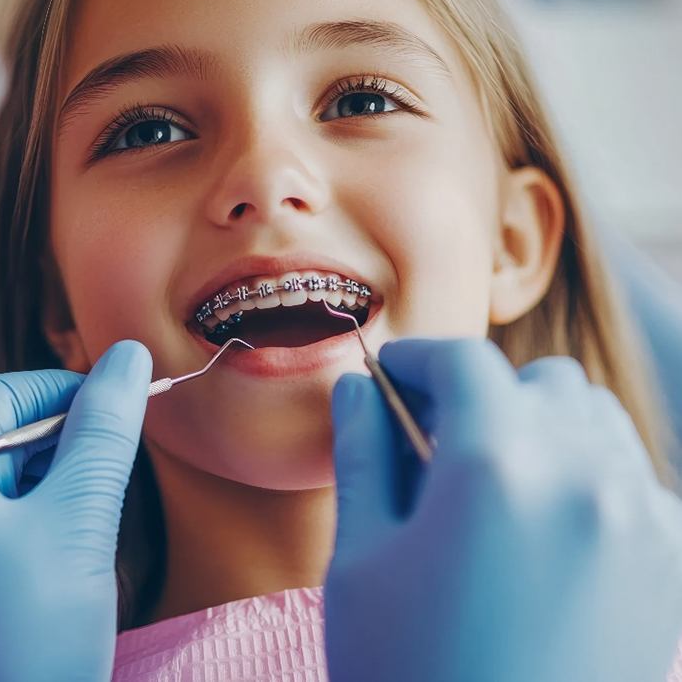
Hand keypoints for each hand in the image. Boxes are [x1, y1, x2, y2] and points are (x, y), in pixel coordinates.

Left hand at [0, 340, 151, 681]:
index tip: (128, 399)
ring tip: (103, 510)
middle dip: (72, 435)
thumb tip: (128, 353)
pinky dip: (59, 511)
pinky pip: (19, 513)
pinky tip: (82, 541)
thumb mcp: (77, 518)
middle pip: (10, 432)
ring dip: (70, 475)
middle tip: (125, 454)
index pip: (4, 395)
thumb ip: (104, 429)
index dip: (70, 387)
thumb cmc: (34, 631)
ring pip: (20, 473)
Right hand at [325, 338, 681, 681]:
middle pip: (537, 379)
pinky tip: (541, 516)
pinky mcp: (670, 562)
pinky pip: (628, 471)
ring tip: (489, 475)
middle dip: (480, 392)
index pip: (465, 363)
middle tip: (434, 436)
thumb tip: (358, 386)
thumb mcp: (361, 560)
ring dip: (536, 421)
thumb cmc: (411, 676)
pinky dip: (583, 464)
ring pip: (592, 416)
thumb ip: (362, 453)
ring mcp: (641, 519)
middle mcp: (585, 476)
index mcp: (498, 467)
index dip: (419, 358)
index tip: (391, 375)